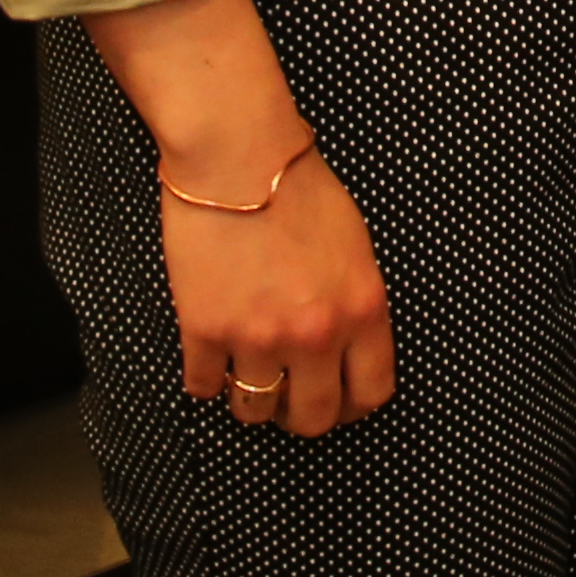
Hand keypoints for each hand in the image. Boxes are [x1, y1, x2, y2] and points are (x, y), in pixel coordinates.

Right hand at [161, 138, 396, 437]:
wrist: (239, 158)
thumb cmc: (300, 190)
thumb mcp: (356, 248)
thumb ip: (355, 305)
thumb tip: (348, 350)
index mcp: (362, 310)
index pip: (371, 393)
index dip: (354, 405)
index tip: (339, 399)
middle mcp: (315, 334)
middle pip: (314, 418)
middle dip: (303, 415)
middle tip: (290, 399)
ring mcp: (257, 337)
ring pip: (255, 412)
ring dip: (251, 400)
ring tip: (248, 377)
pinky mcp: (205, 331)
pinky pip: (204, 387)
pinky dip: (206, 378)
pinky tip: (210, 358)